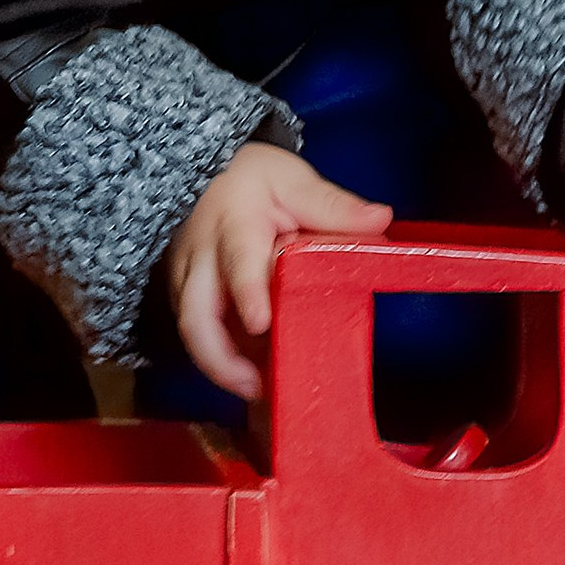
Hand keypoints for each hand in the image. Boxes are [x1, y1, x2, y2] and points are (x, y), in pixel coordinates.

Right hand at [165, 143, 391, 397]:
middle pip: (195, 317)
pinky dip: (222, 360)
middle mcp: (200, 260)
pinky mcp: (184, 299)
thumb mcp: (293, 181)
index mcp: (233, 226)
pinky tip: (253, 378)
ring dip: (223, 367)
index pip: (238, 263)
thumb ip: (333, 206)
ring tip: (261, 391)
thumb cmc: (251, 179)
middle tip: (256, 387)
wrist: (205, 174)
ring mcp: (186, 282)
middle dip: (220, 360)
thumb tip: (380, 219)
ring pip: (192, 334)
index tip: (261, 322)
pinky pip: (198, 336)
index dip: (247, 294)